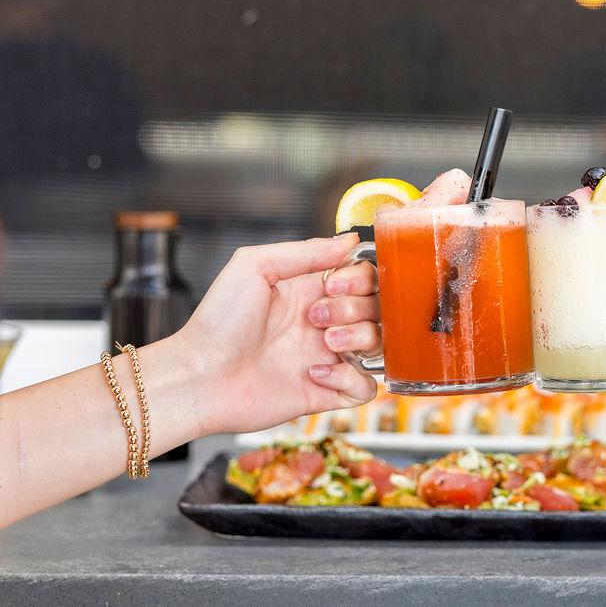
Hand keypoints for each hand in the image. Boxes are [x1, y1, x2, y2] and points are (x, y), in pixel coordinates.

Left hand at [173, 234, 377, 434]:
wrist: (199, 377)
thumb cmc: (217, 323)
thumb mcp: (254, 266)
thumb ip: (304, 251)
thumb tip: (348, 240)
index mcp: (312, 292)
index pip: (363, 278)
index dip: (359, 279)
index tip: (333, 285)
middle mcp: (324, 324)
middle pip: (376, 308)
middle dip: (355, 308)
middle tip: (317, 316)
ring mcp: (327, 358)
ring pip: (378, 344)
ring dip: (359, 338)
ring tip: (325, 343)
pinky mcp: (326, 392)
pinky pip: (365, 388)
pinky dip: (351, 379)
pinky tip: (317, 374)